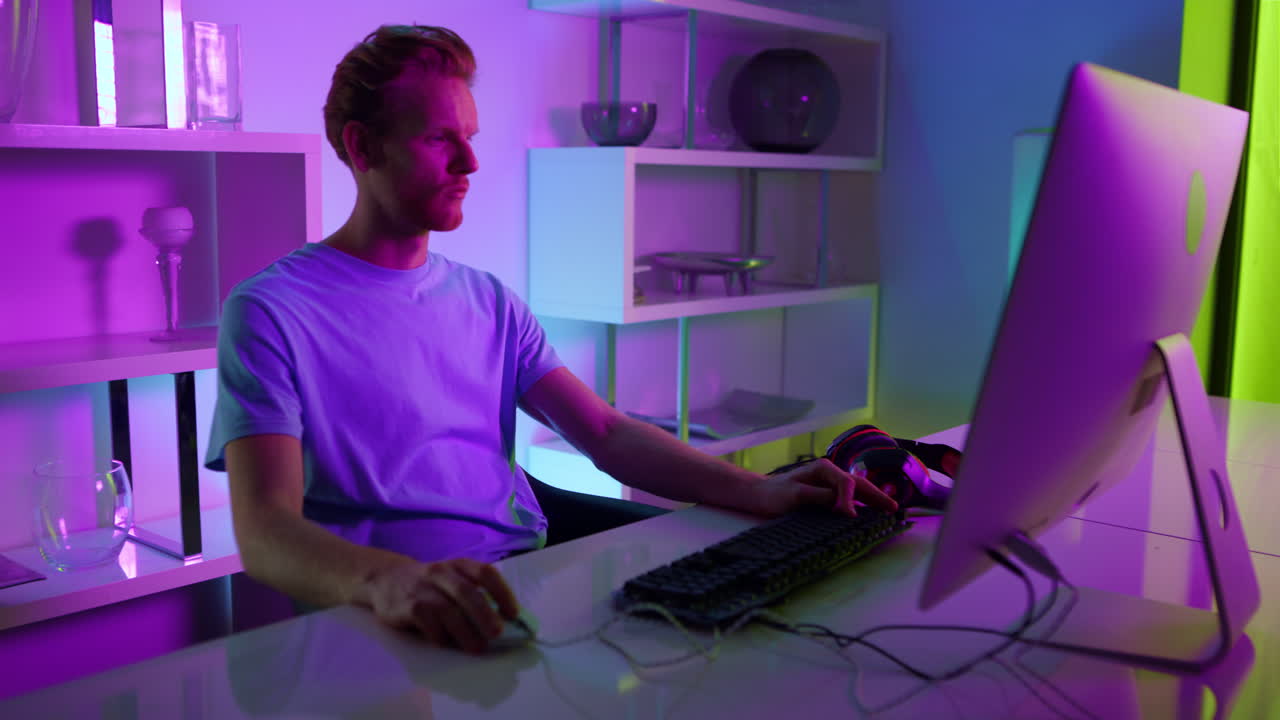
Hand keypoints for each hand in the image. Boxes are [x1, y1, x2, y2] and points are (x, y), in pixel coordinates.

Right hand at [356, 558, 519, 653]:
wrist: (386, 578)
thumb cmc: (430, 584)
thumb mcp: (452, 579)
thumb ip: (474, 594)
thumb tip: (503, 622)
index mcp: (460, 565)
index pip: (486, 573)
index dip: (502, 592)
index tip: (513, 613)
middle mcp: (442, 572)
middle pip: (467, 592)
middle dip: (485, 614)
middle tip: (497, 634)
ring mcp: (423, 588)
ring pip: (448, 610)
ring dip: (465, 632)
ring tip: (477, 648)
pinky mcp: (408, 605)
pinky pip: (428, 622)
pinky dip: (440, 635)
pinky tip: (446, 642)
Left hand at [752, 458, 897, 516]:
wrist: (758, 496)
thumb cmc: (774, 494)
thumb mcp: (796, 496)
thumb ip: (822, 498)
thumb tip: (846, 507)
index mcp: (823, 469)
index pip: (846, 483)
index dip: (851, 500)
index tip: (852, 517)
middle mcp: (830, 474)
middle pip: (859, 484)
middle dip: (876, 496)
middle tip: (894, 510)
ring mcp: (829, 484)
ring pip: (857, 491)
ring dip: (872, 501)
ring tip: (888, 512)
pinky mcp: (826, 495)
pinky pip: (848, 499)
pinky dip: (861, 505)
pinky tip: (869, 514)